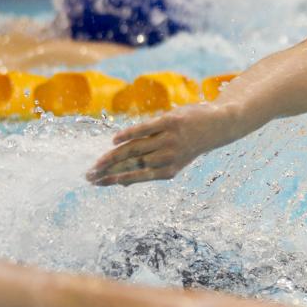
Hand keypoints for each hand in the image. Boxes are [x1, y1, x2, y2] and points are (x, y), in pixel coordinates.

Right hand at [87, 103, 242, 186]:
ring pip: (134, 148)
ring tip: (96, 162)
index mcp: (168, 171)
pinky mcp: (169, 122)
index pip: (135, 176)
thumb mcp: (172, 162)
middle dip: (107, 171)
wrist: (218, 125)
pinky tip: (113, 141)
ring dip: (112, 156)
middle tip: (88, 176)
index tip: (96, 184)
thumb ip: (147, 169)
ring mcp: (168, 140)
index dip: (114, 180)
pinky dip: (128, 134)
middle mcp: (168, 157)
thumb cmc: (189, 145)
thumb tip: (121, 183)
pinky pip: (144, 129)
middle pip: (130, 164)